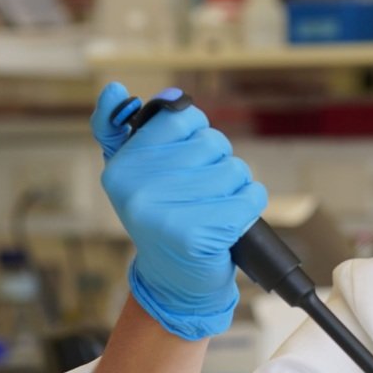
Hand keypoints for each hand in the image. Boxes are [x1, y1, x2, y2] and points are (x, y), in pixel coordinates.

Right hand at [92, 82, 266, 339]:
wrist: (175, 281)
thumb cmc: (165, 219)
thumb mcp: (140, 174)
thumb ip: (133, 131)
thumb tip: (132, 91)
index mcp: (121, 165)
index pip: (182, 118)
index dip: (198, 136)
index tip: (189, 163)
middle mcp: (136, 187)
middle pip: (214, 143)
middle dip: (219, 166)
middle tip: (202, 195)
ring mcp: (165, 212)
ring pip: (235, 170)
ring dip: (236, 189)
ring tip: (215, 210)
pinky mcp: (197, 235)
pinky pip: (250, 197)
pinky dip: (249, 207)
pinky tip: (230, 224)